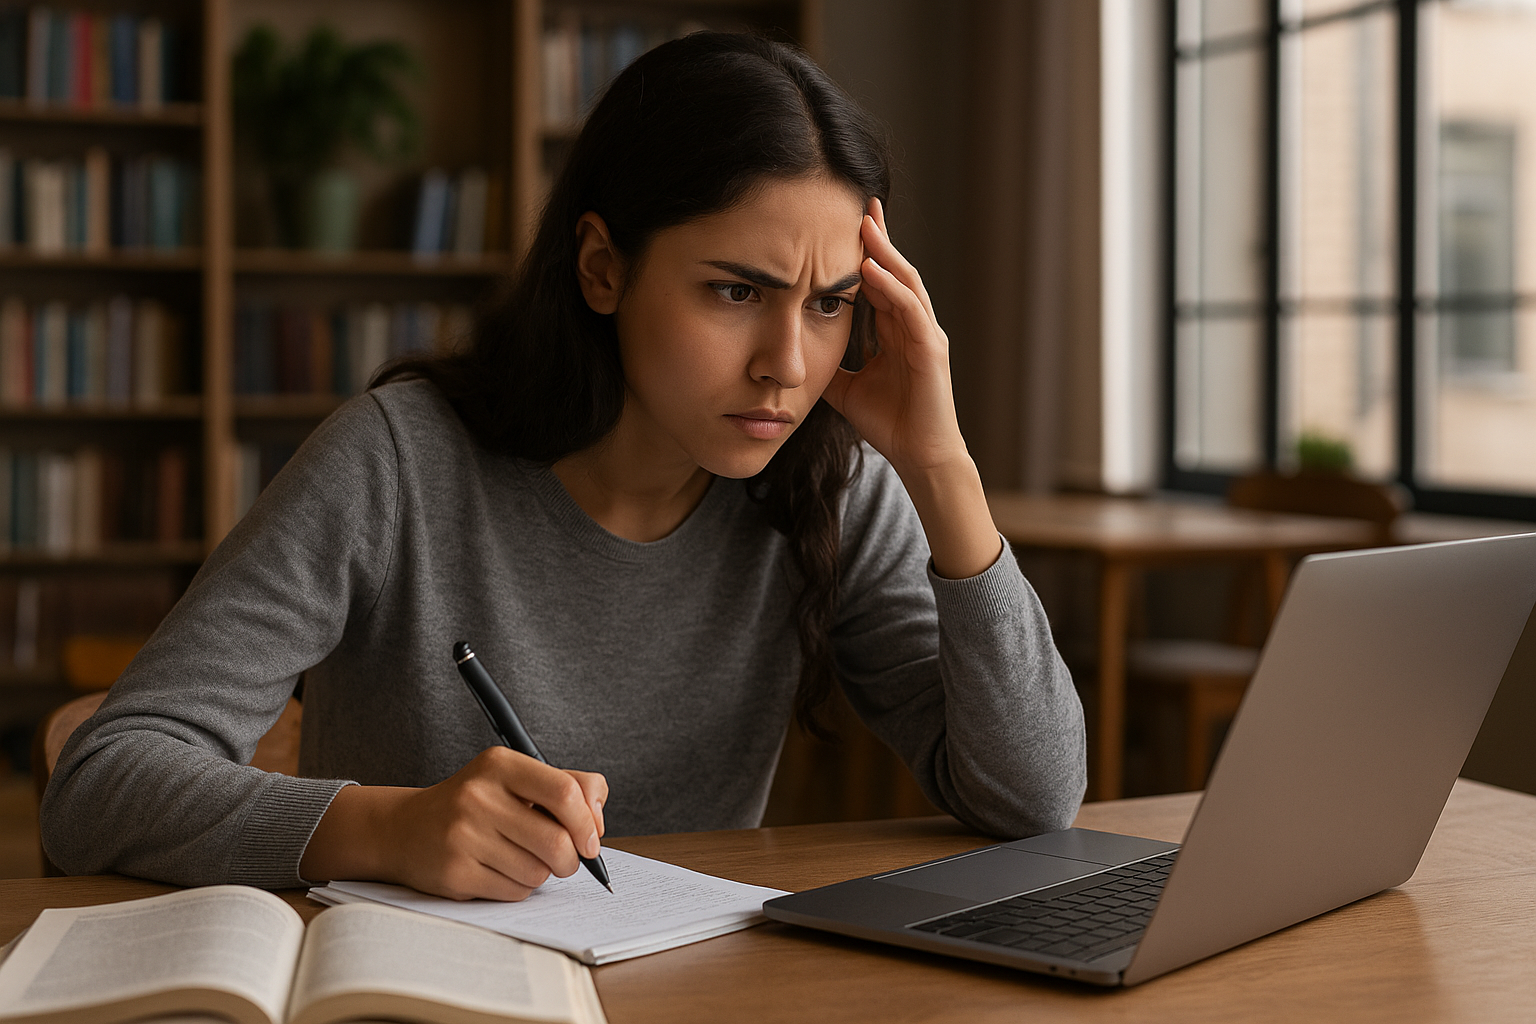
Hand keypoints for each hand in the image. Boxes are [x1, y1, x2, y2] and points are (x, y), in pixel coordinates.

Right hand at [300, 746, 607, 901]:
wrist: (405, 829)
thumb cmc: (476, 804)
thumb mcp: (516, 779)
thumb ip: (567, 786)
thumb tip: (597, 823)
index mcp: (499, 764)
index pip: (565, 792)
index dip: (587, 822)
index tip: (591, 840)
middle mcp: (478, 796)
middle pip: (557, 841)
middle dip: (571, 859)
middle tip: (565, 860)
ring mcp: (463, 836)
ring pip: (538, 872)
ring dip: (541, 873)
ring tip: (520, 859)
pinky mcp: (454, 873)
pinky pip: (515, 892)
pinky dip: (519, 888)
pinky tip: (499, 871)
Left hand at [820, 197, 966, 477]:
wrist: (919, 457)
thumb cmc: (890, 423)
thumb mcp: (846, 388)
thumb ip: (829, 364)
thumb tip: (796, 352)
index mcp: (897, 332)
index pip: (881, 282)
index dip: (867, 253)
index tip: (846, 223)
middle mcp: (915, 326)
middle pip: (897, 271)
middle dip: (880, 239)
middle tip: (862, 204)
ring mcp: (926, 336)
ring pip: (906, 283)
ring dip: (886, 253)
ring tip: (865, 224)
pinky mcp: (931, 352)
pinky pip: (910, 311)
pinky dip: (892, 288)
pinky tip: (872, 270)